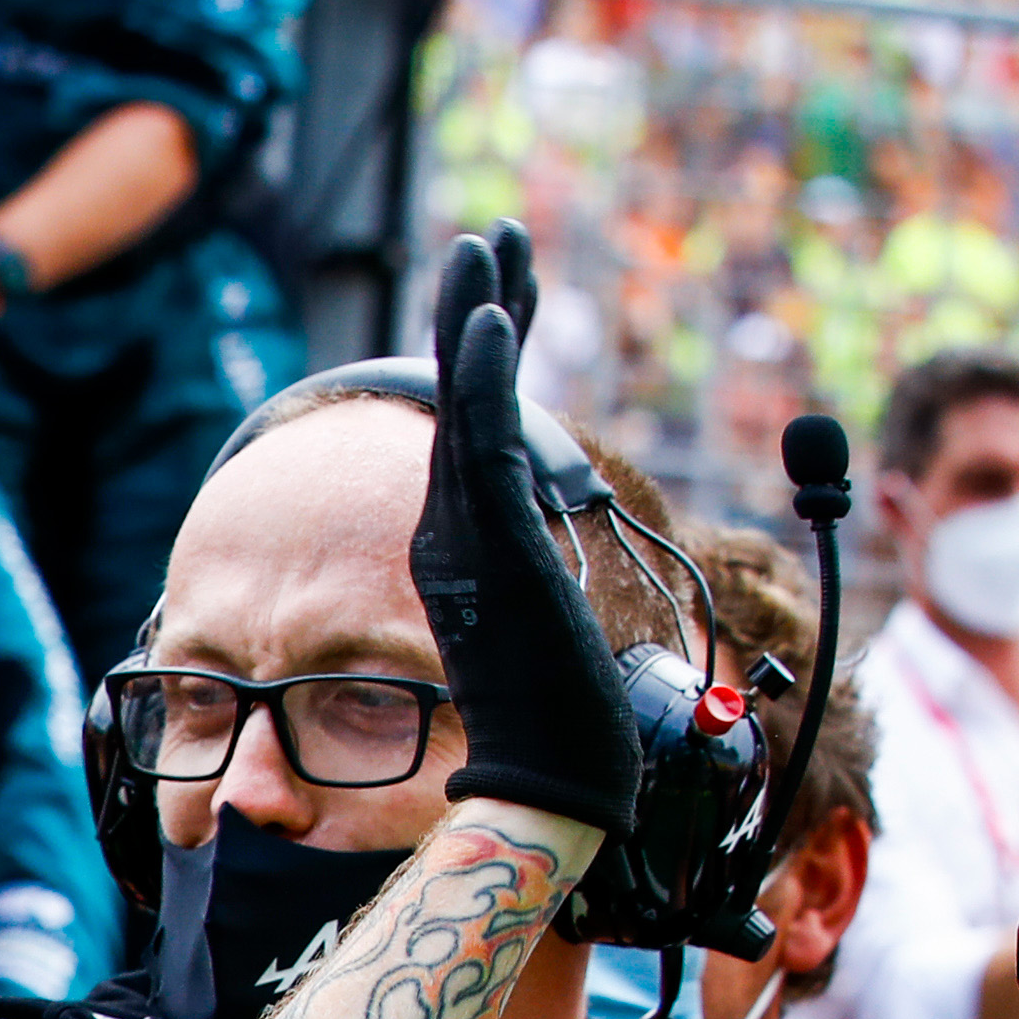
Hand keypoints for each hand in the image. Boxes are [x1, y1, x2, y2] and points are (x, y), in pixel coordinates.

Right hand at [410, 224, 637, 835]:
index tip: (508, 289)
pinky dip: (483, 376)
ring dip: (475, 317)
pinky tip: (495, 316)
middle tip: (497, 234)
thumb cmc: (560, 733)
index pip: (479, 425)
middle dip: (480, 309)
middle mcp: (455, 531)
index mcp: (469, 544)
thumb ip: (546, 593)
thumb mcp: (557, 637)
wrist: (547, 785)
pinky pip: (479, 443)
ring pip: (465, 405)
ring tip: (488, 243)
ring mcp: (467, 537)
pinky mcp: (489, 546)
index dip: (491, 351)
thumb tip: (563, 582)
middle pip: (462, 397)